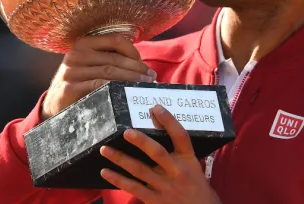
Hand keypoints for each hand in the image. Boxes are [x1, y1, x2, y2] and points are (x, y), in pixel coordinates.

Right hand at [41, 34, 156, 119]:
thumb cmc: (81, 83)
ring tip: (144, 86)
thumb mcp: (91, 65)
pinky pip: (98, 86)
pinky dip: (116, 88)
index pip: (115, 40)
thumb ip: (110, 59)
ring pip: (109, 71)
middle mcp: (75, 54)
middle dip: (137, 69)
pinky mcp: (69, 88)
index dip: (133, 51)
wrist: (54, 105)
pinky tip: (126, 93)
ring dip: (131, 79)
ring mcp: (71, 71)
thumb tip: (142, 65)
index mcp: (83, 43)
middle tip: (151, 78)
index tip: (144, 65)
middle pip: (115, 58)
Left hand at [100, 105, 220, 203]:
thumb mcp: (195, 168)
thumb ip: (181, 153)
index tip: (155, 108)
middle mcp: (176, 171)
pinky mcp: (154, 200)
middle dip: (141, 141)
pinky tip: (105, 172)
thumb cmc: (198, 189)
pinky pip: (133, 188)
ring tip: (104, 149)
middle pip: (157, 152)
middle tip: (126, 132)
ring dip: (120, 158)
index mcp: (189, 160)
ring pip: (139, 170)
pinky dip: (117, 179)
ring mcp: (164, 187)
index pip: (180, 136)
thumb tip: (164, 131)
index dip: (168, 121)